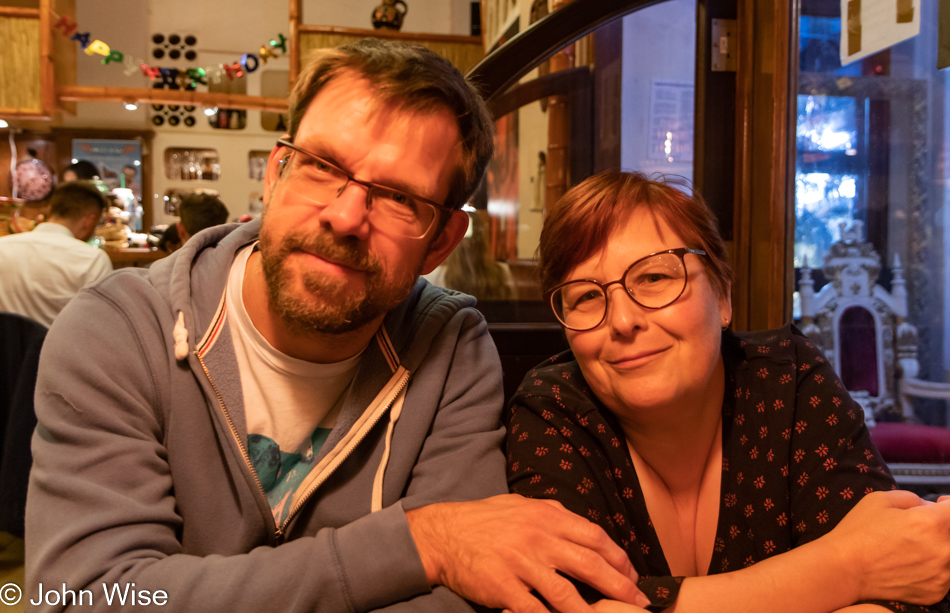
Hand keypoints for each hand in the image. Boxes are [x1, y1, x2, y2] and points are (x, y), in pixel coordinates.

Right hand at [406, 494, 650, 612]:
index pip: (594, 537)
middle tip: (640, 602)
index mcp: (547, 517)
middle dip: (620, 586)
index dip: (619, 558)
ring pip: (566, 593)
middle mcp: (538, 539)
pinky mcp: (503, 587)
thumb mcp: (522, 505)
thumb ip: (553, 512)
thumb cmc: (485, 519)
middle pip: (590, 564)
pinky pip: (535, 610)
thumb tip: (581, 524)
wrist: (444, 533)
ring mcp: (520, 564)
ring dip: (592, 612)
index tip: (633, 574)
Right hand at [825, 490, 949, 604]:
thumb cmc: (858, 532)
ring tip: (912, 546)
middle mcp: (942, 550)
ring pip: (949, 554)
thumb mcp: (880, 499)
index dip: (949, 504)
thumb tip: (931, 507)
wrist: (844, 569)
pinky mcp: (935, 592)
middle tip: (919, 526)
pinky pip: (944, 575)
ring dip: (938, 547)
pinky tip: (910, 563)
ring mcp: (941, 575)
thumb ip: (913, 498)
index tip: (942, 504)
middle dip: (940, 526)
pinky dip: (932, 567)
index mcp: (931, 523)